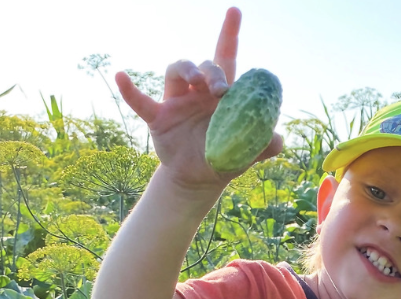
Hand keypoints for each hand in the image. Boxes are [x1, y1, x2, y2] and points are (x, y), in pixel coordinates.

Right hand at [114, 7, 282, 194]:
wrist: (198, 179)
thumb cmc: (223, 158)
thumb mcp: (247, 152)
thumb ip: (265, 144)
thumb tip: (279, 139)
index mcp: (222, 95)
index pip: (227, 57)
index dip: (229, 33)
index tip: (234, 11)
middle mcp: (198, 91)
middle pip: (205, 65)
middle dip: (213, 71)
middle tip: (221, 90)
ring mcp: (176, 101)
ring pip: (177, 70)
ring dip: (186, 70)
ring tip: (194, 82)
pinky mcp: (158, 117)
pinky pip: (140, 100)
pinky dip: (130, 90)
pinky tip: (121, 76)